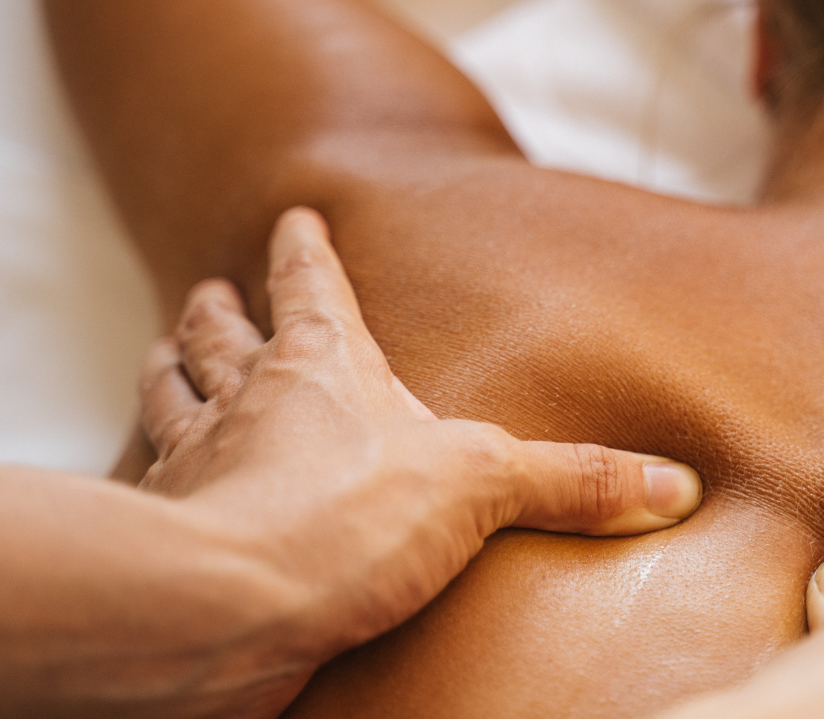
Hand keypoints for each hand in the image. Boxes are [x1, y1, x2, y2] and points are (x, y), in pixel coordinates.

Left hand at [138, 207, 702, 716]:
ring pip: (169, 390)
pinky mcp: (167, 524)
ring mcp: (197, 457)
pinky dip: (148, 461)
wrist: (227, 605)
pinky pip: (148, 474)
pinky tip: (149, 468)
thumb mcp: (480, 486)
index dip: (304, 249)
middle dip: (220, 308)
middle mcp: (248, 396)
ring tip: (163, 351)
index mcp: (323, 364)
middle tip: (211, 290)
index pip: (311, 283)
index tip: (294, 218)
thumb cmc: (345, 520)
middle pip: (220, 331)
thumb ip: (574, 481)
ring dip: (168, 368)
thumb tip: (675, 483)